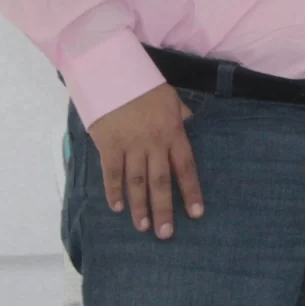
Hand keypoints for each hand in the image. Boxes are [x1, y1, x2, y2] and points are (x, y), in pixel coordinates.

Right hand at [87, 83, 202, 238]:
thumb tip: (189, 122)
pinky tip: (117, 208)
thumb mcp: (170, 98)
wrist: (112, 71)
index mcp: (173, 132)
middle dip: (164, 209)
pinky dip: (113, 191)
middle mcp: (154, 143)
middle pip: (161, 182)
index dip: (191, 192)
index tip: (196, 214)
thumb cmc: (144, 84)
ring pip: (136, 182)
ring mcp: (130, 145)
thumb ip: (181, 114)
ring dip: (139, 206)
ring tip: (143, 227)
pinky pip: (111, 173)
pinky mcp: (108, 144)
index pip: (185, 167)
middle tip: (165, 234)